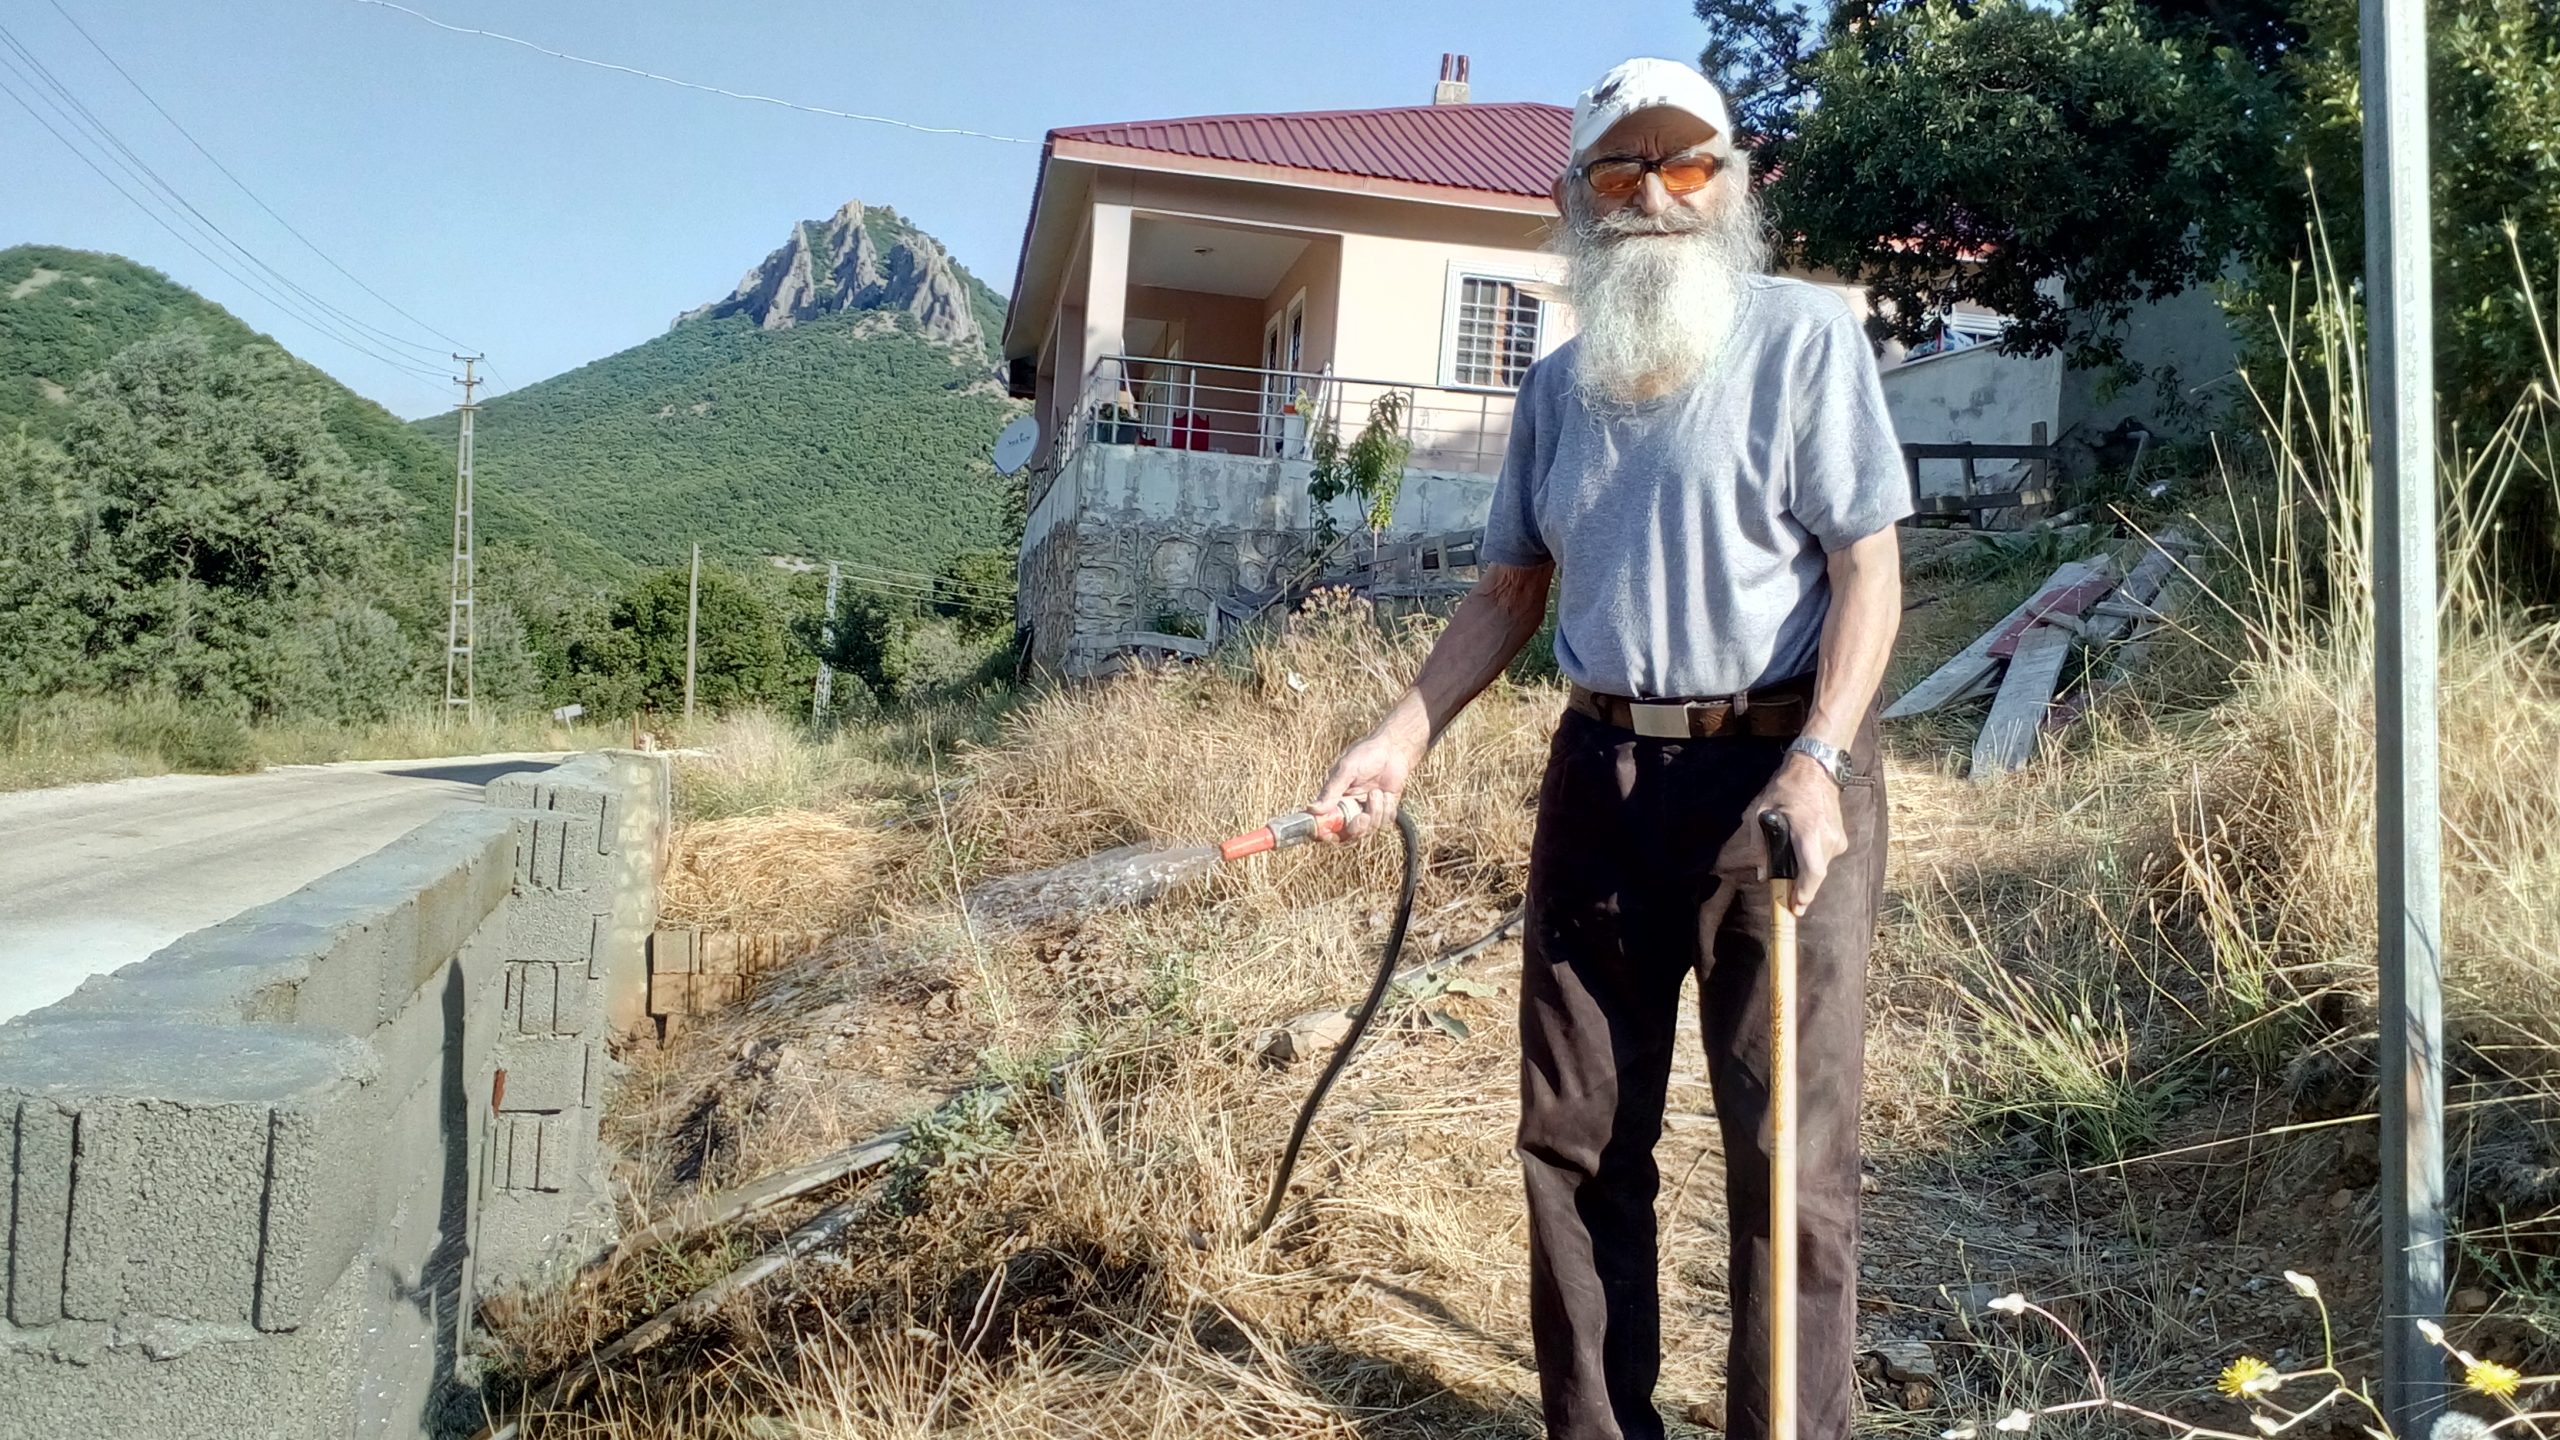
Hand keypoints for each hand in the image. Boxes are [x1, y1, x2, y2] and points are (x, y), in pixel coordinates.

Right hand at [1311, 712, 1427, 842]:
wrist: (1394, 750)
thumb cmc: (1366, 754)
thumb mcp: (1345, 770)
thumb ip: (1331, 791)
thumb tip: (1312, 809)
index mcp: (1334, 798)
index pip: (1324, 822)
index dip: (1323, 833)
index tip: (1327, 834)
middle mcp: (1348, 807)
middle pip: (1347, 833)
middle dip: (1356, 828)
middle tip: (1363, 817)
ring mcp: (1366, 810)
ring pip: (1368, 829)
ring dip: (1375, 812)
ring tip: (1378, 793)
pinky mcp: (1384, 809)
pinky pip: (1384, 822)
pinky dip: (1387, 809)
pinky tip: (1387, 794)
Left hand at [1733, 754, 1848, 914]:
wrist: (1818, 768)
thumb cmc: (1786, 787)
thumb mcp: (1762, 811)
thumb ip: (1760, 845)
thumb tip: (1762, 874)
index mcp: (1808, 831)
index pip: (1813, 872)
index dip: (1805, 893)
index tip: (1795, 907)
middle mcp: (1828, 838)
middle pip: (1816, 875)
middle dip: (1801, 887)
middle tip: (1786, 896)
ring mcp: (1838, 838)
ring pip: (1821, 867)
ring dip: (1805, 870)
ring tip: (1789, 861)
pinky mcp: (1842, 837)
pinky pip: (1825, 857)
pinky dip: (1812, 859)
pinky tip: (1800, 847)